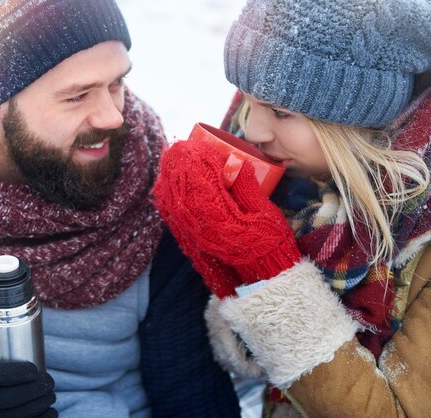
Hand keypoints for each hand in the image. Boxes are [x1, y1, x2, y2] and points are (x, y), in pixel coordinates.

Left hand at [152, 139, 300, 297]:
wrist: (260, 272)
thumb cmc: (267, 240)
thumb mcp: (265, 213)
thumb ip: (249, 189)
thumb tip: (238, 163)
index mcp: (221, 216)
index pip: (201, 183)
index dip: (195, 162)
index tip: (195, 145)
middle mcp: (201, 225)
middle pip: (182, 189)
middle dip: (178, 165)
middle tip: (178, 146)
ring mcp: (191, 234)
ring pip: (172, 202)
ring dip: (169, 178)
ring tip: (170, 159)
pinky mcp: (188, 239)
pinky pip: (170, 216)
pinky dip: (164, 198)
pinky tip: (163, 184)